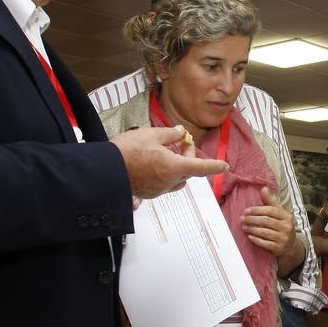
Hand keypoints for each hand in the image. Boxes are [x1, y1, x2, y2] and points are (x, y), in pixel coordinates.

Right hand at [111, 126, 227, 198]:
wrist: (104, 170)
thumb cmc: (126, 152)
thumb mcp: (151, 135)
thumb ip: (170, 134)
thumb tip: (180, 132)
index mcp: (173, 167)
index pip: (201, 168)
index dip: (214, 166)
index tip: (224, 165)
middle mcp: (168, 181)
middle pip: (188, 172)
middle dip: (189, 158)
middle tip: (181, 143)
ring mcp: (158, 190)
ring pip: (177, 179)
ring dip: (178, 167)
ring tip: (167, 152)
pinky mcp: (148, 193)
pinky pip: (163, 184)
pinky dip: (166, 173)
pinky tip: (155, 162)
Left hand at [241, 187, 297, 256]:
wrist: (290, 245)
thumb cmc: (282, 226)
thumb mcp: (279, 213)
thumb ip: (270, 202)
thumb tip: (264, 188)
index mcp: (286, 216)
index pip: (270, 211)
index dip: (257, 210)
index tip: (246, 211)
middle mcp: (286, 227)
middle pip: (266, 221)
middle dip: (252, 219)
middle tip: (242, 219)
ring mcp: (283, 238)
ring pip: (265, 232)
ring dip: (252, 229)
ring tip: (244, 226)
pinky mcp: (279, 248)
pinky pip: (265, 243)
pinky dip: (256, 239)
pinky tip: (249, 236)